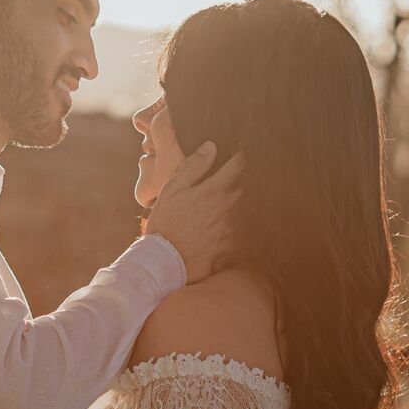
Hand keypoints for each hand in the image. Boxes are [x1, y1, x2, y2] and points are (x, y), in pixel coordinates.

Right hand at [145, 142, 244, 281]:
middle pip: (243, 188)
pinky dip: (232, 227)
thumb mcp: (172, 190)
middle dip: (239, 182)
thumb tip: (211, 146)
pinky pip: (238, 231)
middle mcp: (228, 207)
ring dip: (233, 206)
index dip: (242, 156)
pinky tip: (217, 230)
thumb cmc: (165, 223)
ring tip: (216, 210)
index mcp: (214, 190)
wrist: (166, 262)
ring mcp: (231, 227)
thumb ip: (193, 167)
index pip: (238, 165)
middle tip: (230, 180)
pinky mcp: (231, 245)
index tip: (242, 152)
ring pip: (241, 209)